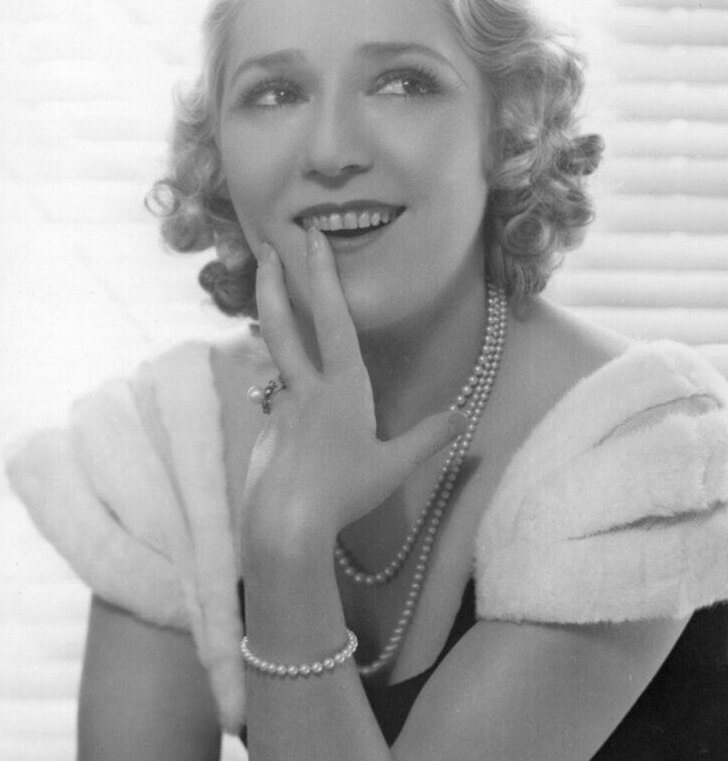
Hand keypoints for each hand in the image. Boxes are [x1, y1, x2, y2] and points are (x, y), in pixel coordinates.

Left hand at [240, 229, 466, 563]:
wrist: (285, 526)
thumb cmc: (345, 493)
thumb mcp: (393, 466)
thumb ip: (429, 438)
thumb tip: (464, 416)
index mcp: (342, 387)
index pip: (332, 318)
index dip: (322, 274)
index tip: (311, 239)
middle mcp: (306, 388)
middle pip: (282, 324)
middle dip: (273, 282)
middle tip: (264, 248)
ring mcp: (280, 409)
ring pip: (276, 364)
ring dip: (273, 331)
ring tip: (274, 317)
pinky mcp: (266, 433)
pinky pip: (279, 408)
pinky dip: (288, 403)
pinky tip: (300, 433)